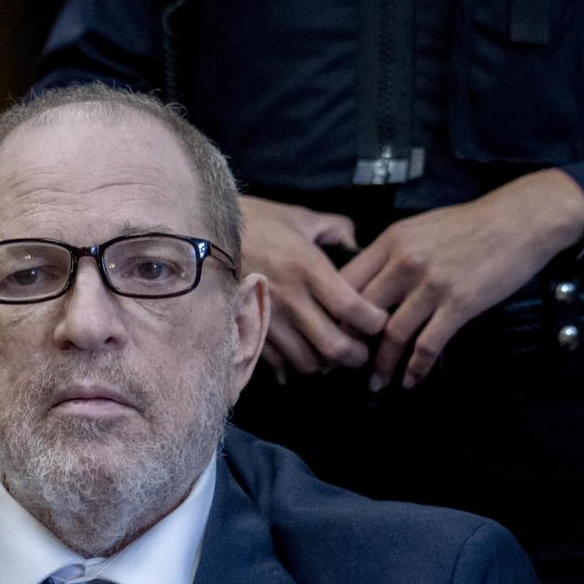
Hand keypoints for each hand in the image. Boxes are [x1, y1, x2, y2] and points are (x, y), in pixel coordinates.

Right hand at [240, 195, 384, 377]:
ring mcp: (267, 319)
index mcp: (307, 267)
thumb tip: (355, 242)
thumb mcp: (299, 216)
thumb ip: (334, 228)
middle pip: (334, 347)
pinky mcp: (249, 331)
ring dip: (325, 364)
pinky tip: (301, 356)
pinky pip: (278, 364)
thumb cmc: (256, 223)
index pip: (352, 308)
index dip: (373, 323)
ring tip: (331, 356)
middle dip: (355, 356)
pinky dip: (294, 367)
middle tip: (361, 351)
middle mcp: (290, 299)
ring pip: (307, 362)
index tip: (379, 323)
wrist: (204, 235)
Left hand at [341, 169, 583, 390]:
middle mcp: (405, 263)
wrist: (519, 220)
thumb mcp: (419, 227)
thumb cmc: (469, 224)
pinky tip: (410, 380)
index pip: (345, 282)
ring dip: (382, 365)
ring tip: (376, 382)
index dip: (331, 312)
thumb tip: (365, 283)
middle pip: (361, 312)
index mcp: (390, 241)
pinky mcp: (459, 304)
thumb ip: (390, 254)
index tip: (328, 334)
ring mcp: (432, 285)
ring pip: (392, 335)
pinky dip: (416, 368)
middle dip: (350, 344)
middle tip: (345, 366)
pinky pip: (428, 345)